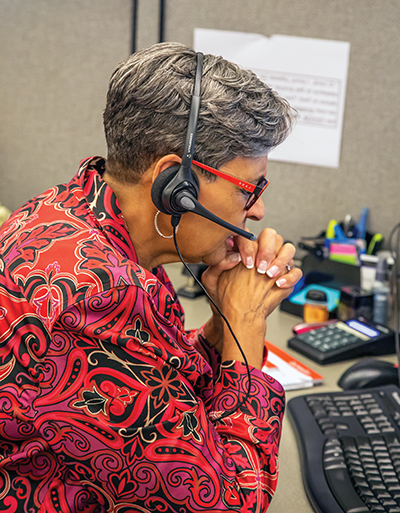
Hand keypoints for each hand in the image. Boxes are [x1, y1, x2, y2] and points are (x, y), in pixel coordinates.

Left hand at [202, 228, 301, 368]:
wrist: (237, 314)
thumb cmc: (224, 296)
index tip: (246, 262)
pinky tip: (279, 284)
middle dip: (267, 250)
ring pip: (288, 248)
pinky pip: (296, 271)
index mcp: (245, 250)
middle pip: (273, 236)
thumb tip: (233, 255)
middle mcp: (261, 254)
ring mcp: (275, 264)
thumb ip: (217, 264)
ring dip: (281, 260)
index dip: (249, 246)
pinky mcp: (285, 277)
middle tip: (260, 267)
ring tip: (269, 276)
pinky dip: (290, 277)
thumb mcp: (212, 280)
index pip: (251, 235)